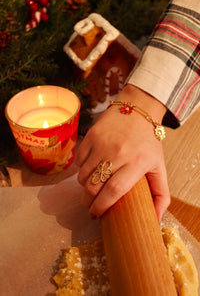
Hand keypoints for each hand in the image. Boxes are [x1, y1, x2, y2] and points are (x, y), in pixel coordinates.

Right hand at [75, 85, 169, 221]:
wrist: (137, 110)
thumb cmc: (148, 142)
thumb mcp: (159, 167)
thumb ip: (161, 194)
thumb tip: (156, 219)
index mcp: (137, 162)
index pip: (114, 191)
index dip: (102, 206)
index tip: (96, 215)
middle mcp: (117, 153)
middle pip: (94, 186)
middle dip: (88, 201)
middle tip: (91, 207)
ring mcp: (101, 144)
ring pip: (83, 176)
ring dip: (85, 187)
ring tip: (92, 188)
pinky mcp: (90, 136)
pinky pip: (78, 162)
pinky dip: (82, 170)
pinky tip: (91, 169)